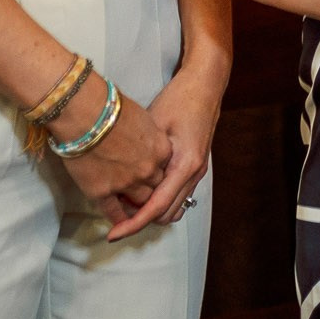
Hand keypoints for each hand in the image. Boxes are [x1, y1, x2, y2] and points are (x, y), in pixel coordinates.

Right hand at [48, 81, 171, 232]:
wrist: (84, 112)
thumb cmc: (111, 105)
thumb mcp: (142, 116)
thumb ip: (148, 134)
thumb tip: (143, 138)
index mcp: (162, 149)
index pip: (167, 169)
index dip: (158, 171)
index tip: (152, 173)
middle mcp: (149, 170)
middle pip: (156, 187)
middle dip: (150, 189)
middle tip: (142, 192)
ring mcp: (127, 183)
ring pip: (139, 203)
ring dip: (137, 206)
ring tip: (133, 209)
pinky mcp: (102, 193)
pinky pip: (114, 213)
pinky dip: (118, 221)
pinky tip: (118, 224)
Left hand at [125, 60, 225, 237]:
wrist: (205, 85)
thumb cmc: (179, 100)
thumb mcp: (154, 126)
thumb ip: (142, 157)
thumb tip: (119, 181)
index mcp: (185, 164)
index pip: (156, 207)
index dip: (133, 224)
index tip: (114, 233)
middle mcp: (195, 173)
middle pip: (167, 214)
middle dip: (141, 220)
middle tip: (114, 215)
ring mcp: (198, 171)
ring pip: (174, 207)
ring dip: (151, 211)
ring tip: (125, 202)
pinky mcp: (195, 165)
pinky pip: (178, 194)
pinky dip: (160, 199)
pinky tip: (141, 188)